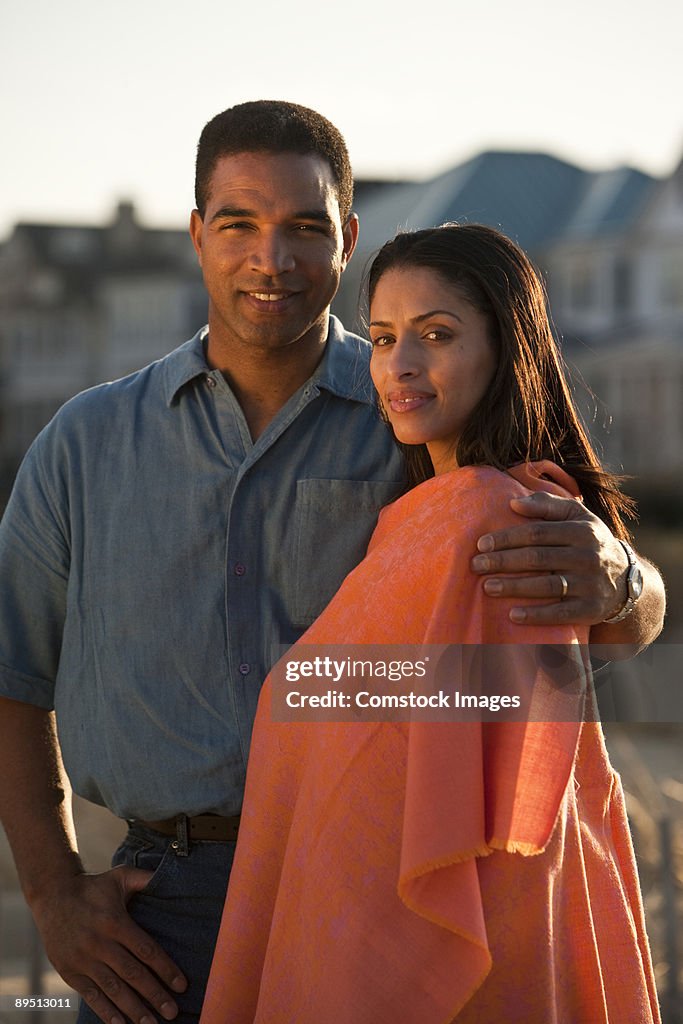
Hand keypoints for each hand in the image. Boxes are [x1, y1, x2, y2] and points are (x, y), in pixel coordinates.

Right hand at [31, 867, 186, 1023]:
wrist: (52, 895)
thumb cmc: (93, 887)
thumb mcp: (120, 876)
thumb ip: (145, 878)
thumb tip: (171, 877)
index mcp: (115, 922)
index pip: (146, 950)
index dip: (165, 969)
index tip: (182, 985)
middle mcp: (99, 944)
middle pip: (133, 974)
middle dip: (154, 995)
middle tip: (173, 1012)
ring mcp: (83, 960)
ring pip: (113, 989)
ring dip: (134, 1009)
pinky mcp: (70, 972)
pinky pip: (91, 996)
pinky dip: (106, 1012)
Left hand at [470, 491, 627, 625]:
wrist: (627, 580)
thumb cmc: (589, 542)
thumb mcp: (577, 516)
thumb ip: (547, 505)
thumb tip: (513, 503)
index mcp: (582, 531)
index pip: (537, 532)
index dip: (507, 538)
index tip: (481, 544)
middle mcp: (589, 556)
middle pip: (538, 558)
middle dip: (503, 562)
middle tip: (476, 565)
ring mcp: (592, 584)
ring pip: (547, 585)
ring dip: (514, 587)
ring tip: (487, 587)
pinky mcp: (592, 609)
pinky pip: (561, 614)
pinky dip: (537, 615)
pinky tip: (513, 615)